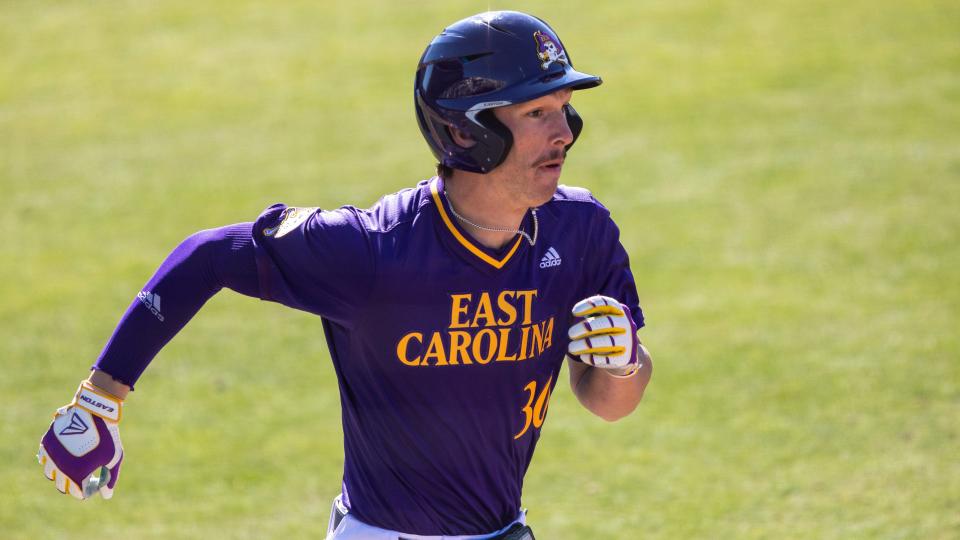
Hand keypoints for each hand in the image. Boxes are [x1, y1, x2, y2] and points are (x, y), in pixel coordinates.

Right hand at [38, 381, 123, 499]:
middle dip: (73, 484)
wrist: (95, 411)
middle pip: (62, 486)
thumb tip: (106, 495)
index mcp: (77, 474)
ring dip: (60, 474)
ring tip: (72, 467)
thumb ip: (110, 478)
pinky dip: (51, 461)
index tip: (95, 482)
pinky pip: (43, 459)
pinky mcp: (46, 443)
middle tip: (84, 476)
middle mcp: (60, 467)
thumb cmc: (108, 436)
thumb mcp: (114, 458)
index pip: (78, 493)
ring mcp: (51, 455)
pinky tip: (63, 457)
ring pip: (50, 474)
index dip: (89, 490)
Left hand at [567, 295, 640, 376]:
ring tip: (571, 348)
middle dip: (586, 328)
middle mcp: (626, 324)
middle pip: (607, 322)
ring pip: (607, 341)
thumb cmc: (602, 334)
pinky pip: (610, 358)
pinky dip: (595, 358)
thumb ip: (586, 318)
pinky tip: (583, 357)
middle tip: (570, 334)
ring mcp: (628, 341)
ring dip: (587, 344)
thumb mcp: (597, 322)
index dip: (590, 305)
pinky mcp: (626, 358)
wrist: (621, 355)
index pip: (606, 303)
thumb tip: (561, 317)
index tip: (574, 312)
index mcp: (618, 311)